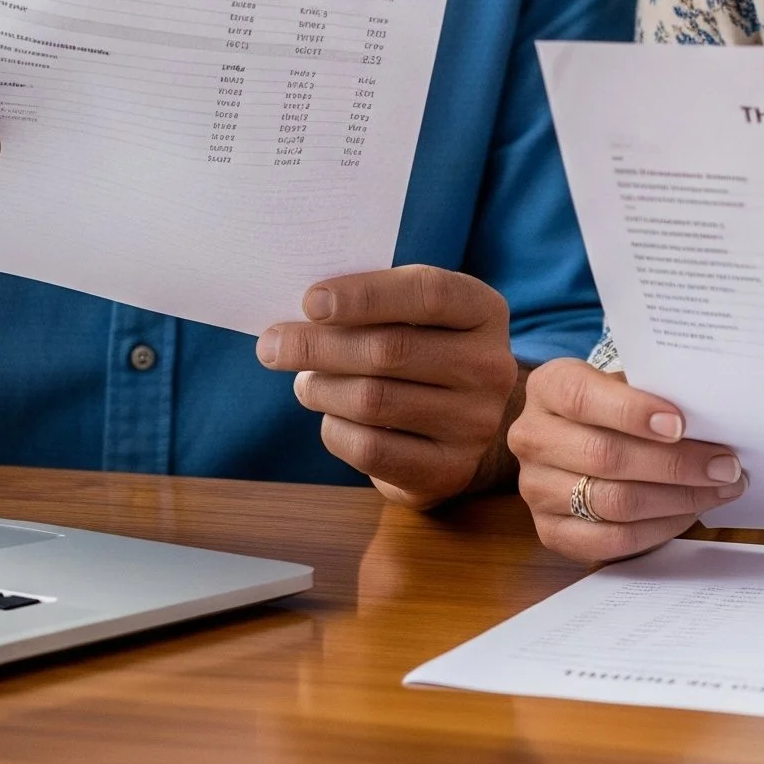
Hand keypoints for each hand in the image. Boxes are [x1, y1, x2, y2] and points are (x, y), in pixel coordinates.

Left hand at [255, 265, 519, 509]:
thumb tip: (305, 311)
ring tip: (304, 381)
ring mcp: (474, 423)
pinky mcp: (448, 470)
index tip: (310, 301)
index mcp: (483, 311)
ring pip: (374, 401)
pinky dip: (335, 429)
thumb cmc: (422, 351)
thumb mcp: (416, 315)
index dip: (365, 295)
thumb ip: (374, 303)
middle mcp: (490, 367)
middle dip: (319, 345)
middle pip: (390, 350)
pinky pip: (371, 449)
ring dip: (322, 387)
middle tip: (273, 343)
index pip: (428, 293)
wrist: (461, 425)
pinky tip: (331, 415)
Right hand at [510, 358, 744, 563]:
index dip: (633, 412)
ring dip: (677, 499)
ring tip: (719, 490)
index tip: (681, 424)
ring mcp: (535, 489)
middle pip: (605, 456)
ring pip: (613, 502)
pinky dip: (659, 529)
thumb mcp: (622, 383)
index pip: (584, 398)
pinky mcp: (550, 532)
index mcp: (548, 387)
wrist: (577, 438)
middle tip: (725, 465)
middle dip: (675, 464)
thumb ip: (653, 393)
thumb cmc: (612, 406)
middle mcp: (532, 437)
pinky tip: (689, 512)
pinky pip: (612, 540)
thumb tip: (711, 418)